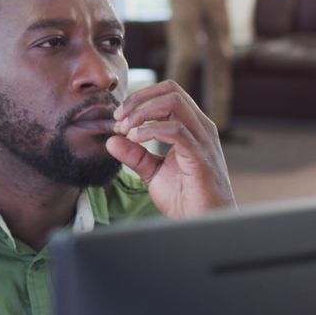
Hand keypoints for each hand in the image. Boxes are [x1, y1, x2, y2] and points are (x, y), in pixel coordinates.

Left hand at [107, 80, 235, 217]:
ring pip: (174, 103)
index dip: (140, 98)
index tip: (119, 117)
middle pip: (171, 91)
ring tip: (125, 129)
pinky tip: (136, 139)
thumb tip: (112, 140)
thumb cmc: (186, 199)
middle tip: (119, 118)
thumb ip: (135, 155)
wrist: (202, 223)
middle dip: (139, 99)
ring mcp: (203, 140)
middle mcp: (200, 128)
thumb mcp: (153, 172)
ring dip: (142, 112)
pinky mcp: (200, 157)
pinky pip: (176, 130)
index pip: (168, 93)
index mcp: (191, 127)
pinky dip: (150, 130)